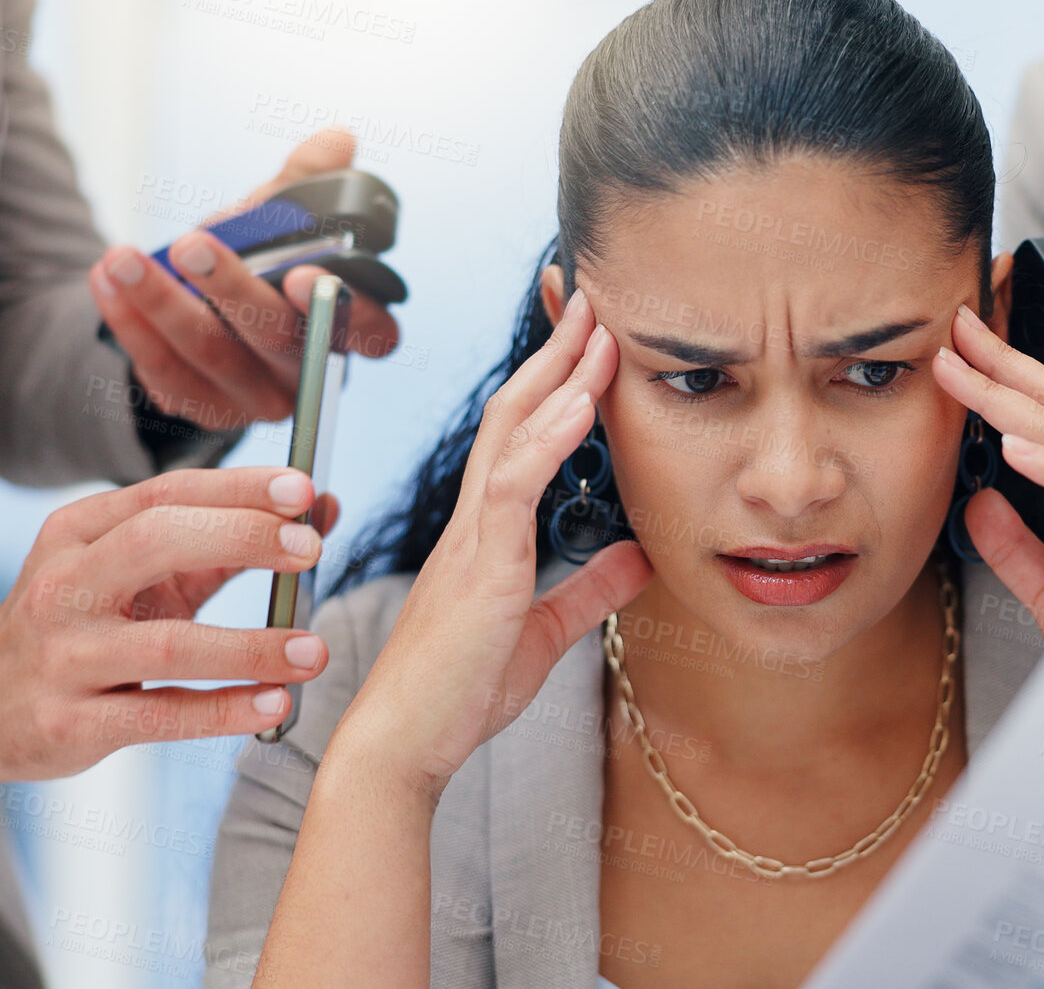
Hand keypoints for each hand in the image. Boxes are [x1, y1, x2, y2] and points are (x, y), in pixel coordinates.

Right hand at [0, 467, 335, 799]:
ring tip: (314, 650)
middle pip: (156, 542)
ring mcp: (63, 657)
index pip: (166, 494)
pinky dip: (224, 710)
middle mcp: (64, 585)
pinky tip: (276, 703)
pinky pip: (160, 715)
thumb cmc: (78, 624)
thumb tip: (324, 508)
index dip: (238, 488)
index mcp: (79, 532)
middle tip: (311, 548)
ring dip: (250, 646)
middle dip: (241, 537)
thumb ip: (226, 542)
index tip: (303, 490)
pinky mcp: (70, 724)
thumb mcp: (133, 572)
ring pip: (167, 643)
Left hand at [90, 127, 401, 428]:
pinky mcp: (209, 409)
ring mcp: (258, 397)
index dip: (343, 311)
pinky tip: (105, 284)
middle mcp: (309, 369)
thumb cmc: (260, 263)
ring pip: (213, 356)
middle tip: (190, 245)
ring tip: (120, 259)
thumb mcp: (280, 221)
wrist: (203, 313)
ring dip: (162, 304)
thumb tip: (336, 140)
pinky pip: (167, 377)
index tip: (302, 276)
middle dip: (232, 289)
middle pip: (279, 338)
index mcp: (348, 324)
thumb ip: (307, 182)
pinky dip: (134, 328)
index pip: (372, 330)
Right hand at [328, 289, 651, 796]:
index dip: (552, 380)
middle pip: (513, 410)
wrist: (403, 746)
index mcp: (485, 532)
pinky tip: (584, 402)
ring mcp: (472, 538)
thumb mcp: (545, 631)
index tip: (588, 335)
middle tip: (593, 297)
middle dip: (555, 350)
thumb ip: (589, 590)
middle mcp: (472, 521)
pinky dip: (551, 437)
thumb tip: (640, 556)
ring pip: (513, 431)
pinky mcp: (480, 568)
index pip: (518, 435)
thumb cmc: (460, 693)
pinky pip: (515, 486)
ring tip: (601, 326)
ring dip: (560, 374)